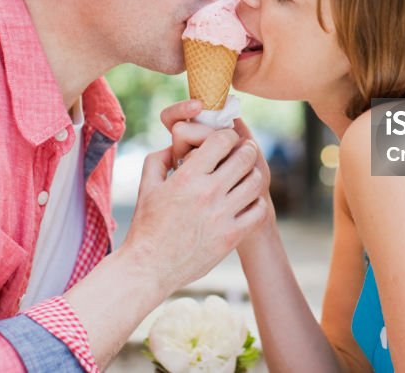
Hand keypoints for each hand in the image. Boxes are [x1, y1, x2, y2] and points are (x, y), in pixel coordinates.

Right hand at [160, 100, 274, 248]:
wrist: (150, 268)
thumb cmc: (146, 226)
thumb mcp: (146, 186)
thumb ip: (159, 159)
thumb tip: (175, 145)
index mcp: (187, 177)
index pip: (222, 140)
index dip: (228, 136)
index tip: (228, 140)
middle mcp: (207, 193)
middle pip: (244, 157)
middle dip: (247, 150)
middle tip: (246, 151)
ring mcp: (221, 216)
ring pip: (254, 182)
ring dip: (252, 175)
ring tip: (246, 176)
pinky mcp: (231, 236)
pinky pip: (258, 211)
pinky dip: (256, 202)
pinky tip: (246, 202)